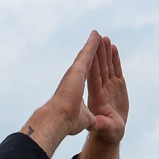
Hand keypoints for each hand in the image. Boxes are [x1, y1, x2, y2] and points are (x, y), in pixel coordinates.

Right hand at [22, 31, 101, 157]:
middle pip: (90, 64)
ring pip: (88, 56)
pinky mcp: (78, 70)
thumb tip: (93, 123)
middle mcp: (77, 80)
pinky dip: (92, 44)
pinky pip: (88, 53)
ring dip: (94, 45)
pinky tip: (96, 36)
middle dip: (95, 54)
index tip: (97, 61)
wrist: (59, 120)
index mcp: (81, 91)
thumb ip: (91, 119)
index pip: (91, 77)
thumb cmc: (69, 123)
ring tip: (98, 35)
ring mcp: (76, 73)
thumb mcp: (87, 120)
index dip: (95, 69)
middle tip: (99, 41)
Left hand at [86, 36, 126, 145]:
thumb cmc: (106, 134)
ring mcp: (108, 88)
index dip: (94, 58)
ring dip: (106, 54)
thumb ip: (101, 124)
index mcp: (95, 96)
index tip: (93, 45)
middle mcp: (101, 90)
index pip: (93, 73)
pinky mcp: (117, 89)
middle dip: (100, 52)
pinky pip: (115, 71)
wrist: (108, 137)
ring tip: (106, 39)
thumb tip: (96, 124)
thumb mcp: (103, 129)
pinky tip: (114, 50)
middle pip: (100, 67)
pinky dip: (114, 60)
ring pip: (107, 67)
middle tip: (100, 37)